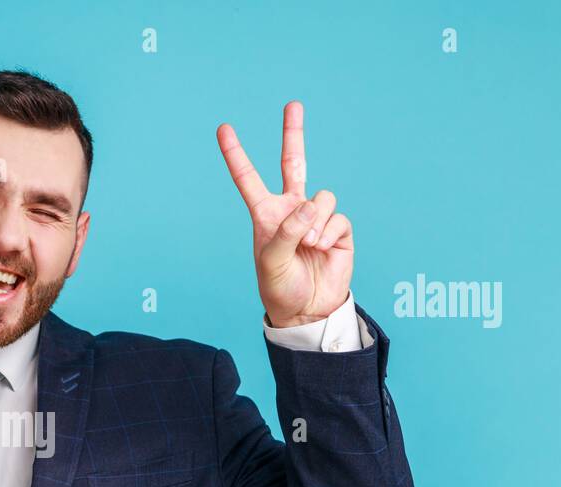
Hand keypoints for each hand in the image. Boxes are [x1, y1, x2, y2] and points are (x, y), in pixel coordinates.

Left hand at [217, 101, 352, 327]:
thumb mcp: (272, 262)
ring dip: (315, 221)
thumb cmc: (279, 286)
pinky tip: (322, 248)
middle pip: (294, 163)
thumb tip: (310, 205)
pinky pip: (337, 217)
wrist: (307, 308)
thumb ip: (288, 231)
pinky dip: (328, 232)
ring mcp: (316, 217)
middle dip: (293, 133)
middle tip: (293, 104)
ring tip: (309, 245)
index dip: (236, 155)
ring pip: (321, 197)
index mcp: (266, 215)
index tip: (223, 129)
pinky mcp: (338, 228)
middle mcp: (291, 210)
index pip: (248, 179)